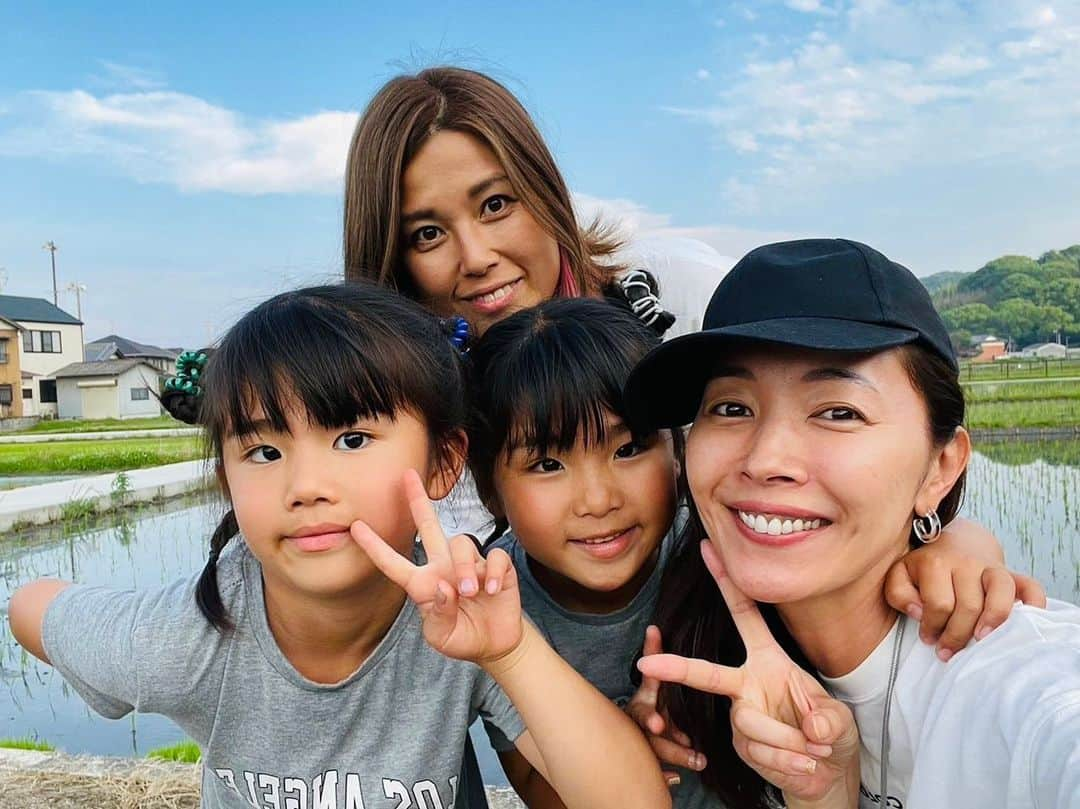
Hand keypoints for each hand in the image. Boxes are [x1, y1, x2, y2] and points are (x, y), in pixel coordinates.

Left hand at [351, 469, 522, 663]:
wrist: (494, 645)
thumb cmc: (462, 638)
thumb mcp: (442, 637)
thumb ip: (438, 615)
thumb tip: (443, 587)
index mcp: (423, 584)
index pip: (394, 563)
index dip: (374, 546)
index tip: (355, 527)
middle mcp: (444, 567)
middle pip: (429, 525)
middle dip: (418, 500)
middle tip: (407, 475)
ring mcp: (471, 565)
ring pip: (462, 543)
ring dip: (465, 567)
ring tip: (469, 592)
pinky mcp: (497, 567)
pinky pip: (493, 557)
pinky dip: (492, 573)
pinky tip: (491, 590)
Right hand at [637, 541, 859, 803]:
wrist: (826, 773)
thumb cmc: (830, 732)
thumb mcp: (838, 719)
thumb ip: (827, 720)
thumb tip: (810, 728)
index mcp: (768, 660)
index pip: (744, 615)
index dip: (725, 583)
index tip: (707, 549)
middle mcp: (747, 684)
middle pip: (707, 672)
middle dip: (675, 667)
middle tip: (647, 664)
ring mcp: (740, 716)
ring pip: (750, 723)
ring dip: (788, 742)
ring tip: (813, 751)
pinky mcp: (741, 746)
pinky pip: (759, 751)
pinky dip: (788, 761)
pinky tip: (804, 765)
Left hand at [885, 546, 1046, 660]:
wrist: (953, 542)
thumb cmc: (924, 567)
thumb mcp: (901, 574)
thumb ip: (898, 593)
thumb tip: (918, 613)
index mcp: (935, 563)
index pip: (938, 604)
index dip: (932, 627)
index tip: (928, 639)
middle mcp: (966, 563)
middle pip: (968, 606)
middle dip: (957, 635)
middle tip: (948, 651)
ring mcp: (991, 567)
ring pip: (1001, 593)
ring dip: (993, 621)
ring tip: (981, 641)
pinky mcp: (1012, 573)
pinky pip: (1031, 586)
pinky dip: (1033, 604)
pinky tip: (1023, 623)